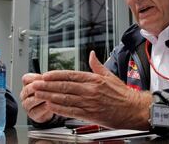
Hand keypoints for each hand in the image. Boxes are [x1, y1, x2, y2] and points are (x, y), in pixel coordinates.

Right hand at [20, 73, 53, 122]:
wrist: (48, 108)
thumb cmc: (47, 93)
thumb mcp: (46, 84)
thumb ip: (46, 80)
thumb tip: (53, 75)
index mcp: (26, 84)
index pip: (26, 79)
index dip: (36, 78)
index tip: (45, 77)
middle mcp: (24, 94)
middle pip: (28, 89)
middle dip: (39, 87)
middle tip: (47, 86)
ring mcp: (26, 105)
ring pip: (31, 100)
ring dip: (41, 98)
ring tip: (50, 95)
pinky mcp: (31, 114)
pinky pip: (36, 110)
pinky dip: (44, 107)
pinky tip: (51, 104)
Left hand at [32, 51, 151, 129]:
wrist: (134, 109)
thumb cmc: (123, 94)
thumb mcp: (110, 75)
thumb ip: (97, 65)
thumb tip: (91, 55)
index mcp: (94, 79)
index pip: (70, 75)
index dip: (56, 75)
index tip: (45, 75)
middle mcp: (90, 90)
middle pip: (64, 87)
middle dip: (47, 86)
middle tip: (35, 84)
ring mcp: (89, 102)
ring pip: (65, 99)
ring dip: (49, 96)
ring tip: (38, 94)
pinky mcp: (90, 114)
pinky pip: (71, 111)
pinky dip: (59, 109)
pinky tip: (50, 106)